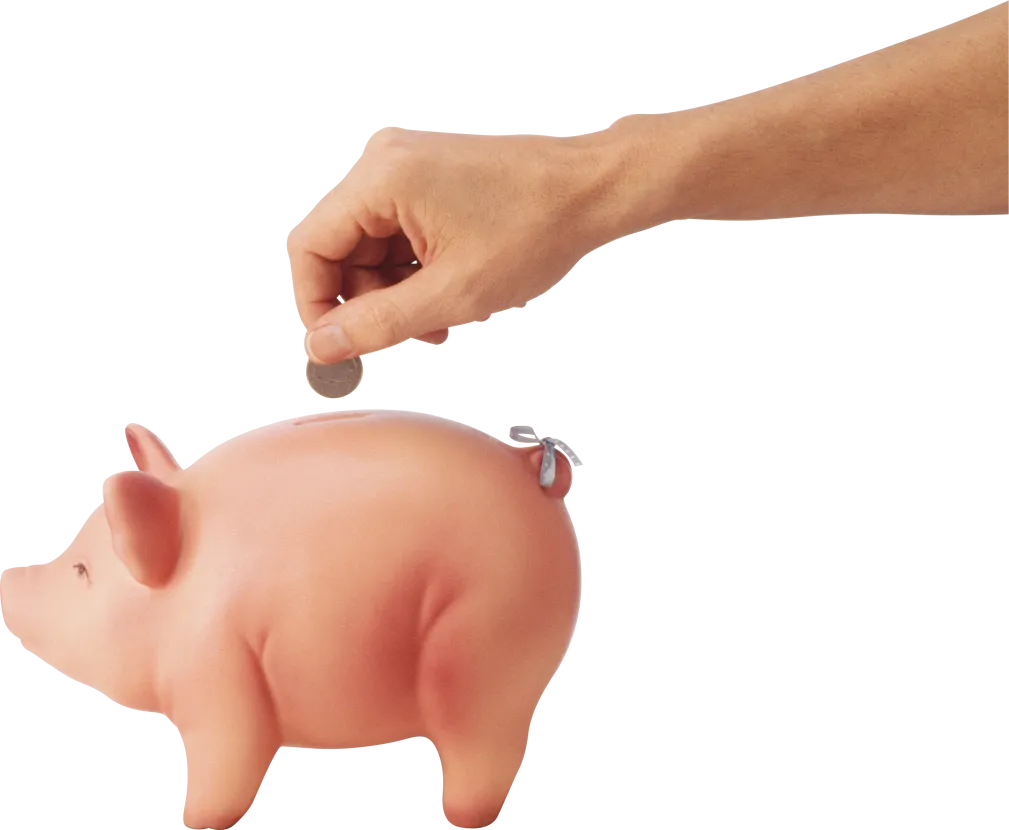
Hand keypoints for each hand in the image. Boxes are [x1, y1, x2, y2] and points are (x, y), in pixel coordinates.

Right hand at [287, 127, 603, 362]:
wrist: (590, 192)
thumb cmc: (536, 228)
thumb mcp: (451, 293)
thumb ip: (379, 323)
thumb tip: (325, 343)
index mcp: (381, 180)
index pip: (310, 248)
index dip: (316, 304)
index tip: (335, 344)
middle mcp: (386, 164)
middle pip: (340, 249)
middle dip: (368, 301)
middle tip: (404, 335)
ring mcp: (408, 168)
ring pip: (371, 247)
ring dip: (395, 292)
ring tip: (437, 317)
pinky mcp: (428, 178)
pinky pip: (398, 233)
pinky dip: (414, 270)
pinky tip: (444, 293)